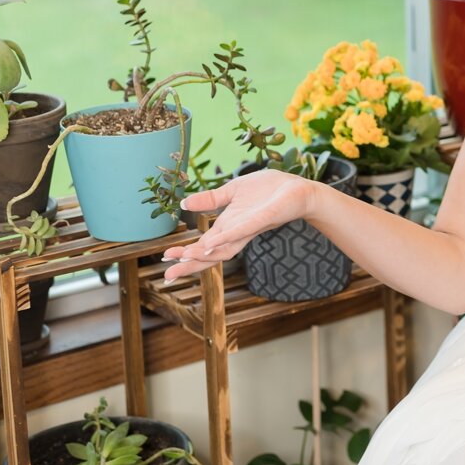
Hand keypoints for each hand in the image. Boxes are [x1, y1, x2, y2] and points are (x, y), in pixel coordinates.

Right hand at [159, 171, 319, 283]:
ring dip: (204, 253)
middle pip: (211, 254)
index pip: (204, 246)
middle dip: (190, 263)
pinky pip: (243, 231)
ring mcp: (251, 228)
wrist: (298, 190)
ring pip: (225, 247)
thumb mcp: (232, 191)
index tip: (165, 259)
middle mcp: (239, 233)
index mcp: (230, 227)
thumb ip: (210, 201)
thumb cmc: (269, 191)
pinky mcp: (264, 220)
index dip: (185, 253)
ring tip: (184, 257)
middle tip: (168, 273)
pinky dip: (226, 237)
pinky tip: (211, 242)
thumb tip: (183, 204)